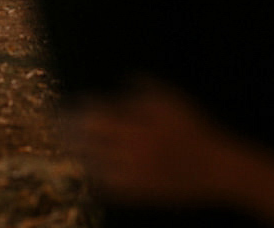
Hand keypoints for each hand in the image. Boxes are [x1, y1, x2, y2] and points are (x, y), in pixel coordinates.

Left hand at [69, 82, 236, 205]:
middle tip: (58, 123)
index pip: (98, 115)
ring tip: (69, 145)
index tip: (71, 103)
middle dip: (71, 130)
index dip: (81, 108)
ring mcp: (134, 173)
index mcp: (138, 126)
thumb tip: (121, 81)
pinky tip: (89, 170)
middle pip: (90, 140)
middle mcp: (131, 150)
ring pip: (95, 164)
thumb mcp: (173, 100)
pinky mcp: (139, 192)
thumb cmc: (194, 128)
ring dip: (79, 153)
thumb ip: (144, 88)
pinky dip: (96, 177)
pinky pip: (109, 187)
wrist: (215, 168)